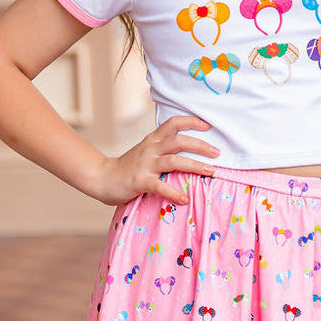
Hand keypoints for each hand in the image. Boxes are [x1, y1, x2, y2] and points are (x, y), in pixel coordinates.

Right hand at [90, 115, 219, 205]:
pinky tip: (185, 200)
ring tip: (211, 172)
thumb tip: (190, 149)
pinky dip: (174, 193)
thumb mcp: (146, 151)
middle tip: (217, 153)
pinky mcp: (140, 181)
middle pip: (178, 140)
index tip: (209, 125)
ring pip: (174, 161)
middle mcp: (150, 148)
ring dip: (195, 166)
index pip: (173, 123)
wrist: (102, 178)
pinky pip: (160, 186)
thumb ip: (163, 148)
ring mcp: (145, 164)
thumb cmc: (129, 166)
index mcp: (153, 139)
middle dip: (201, 145)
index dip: (192, 121)